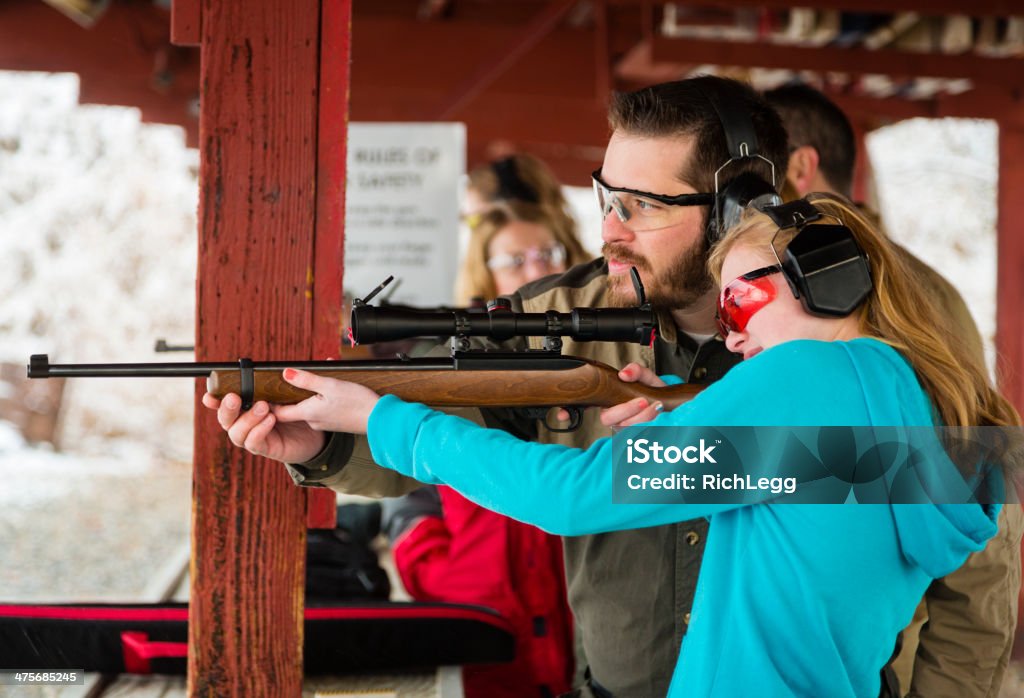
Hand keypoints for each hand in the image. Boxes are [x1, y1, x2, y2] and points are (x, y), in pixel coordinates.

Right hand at [201, 391, 326, 463]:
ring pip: (236, 433)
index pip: (225, 404)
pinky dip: (259, 431)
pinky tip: (270, 420)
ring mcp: (254, 437)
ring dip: (247, 418)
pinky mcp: (266, 449)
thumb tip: (305, 365)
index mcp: (248, 408)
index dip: (214, 400)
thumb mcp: (295, 395)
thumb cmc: (300, 413)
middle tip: (235, 397)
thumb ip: (295, 380)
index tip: (209, 395)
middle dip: (226, 408)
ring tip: (263, 407)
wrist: (316, 438)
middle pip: (225, 420)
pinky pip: (255, 443)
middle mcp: (246, 424)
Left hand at [271, 368, 380, 434]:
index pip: (278, 413)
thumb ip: (306, 380)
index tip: (264, 394)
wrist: (380, 419)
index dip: (269, 405)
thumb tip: (285, 373)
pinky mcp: (335, 422)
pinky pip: (322, 409)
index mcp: (308, 413)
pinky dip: (322, 398)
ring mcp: (325, 423)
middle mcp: (313, 421)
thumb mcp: (330, 385)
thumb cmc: (357, 403)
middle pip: (294, 408)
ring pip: (309, 407)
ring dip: (310, 393)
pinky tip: (332, 388)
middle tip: (293, 379)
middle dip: (293, 393)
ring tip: (318, 378)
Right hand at [552, 363, 667, 427]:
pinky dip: (650, 421)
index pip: (583, 406)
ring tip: (655, 405)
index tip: (563, 413)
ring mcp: (624, 427)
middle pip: (606, 419)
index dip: (570, 411)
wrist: (670, 404)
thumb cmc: (652, 390)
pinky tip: (657, 411)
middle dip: (624, 410)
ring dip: (641, 416)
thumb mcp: (644, 376)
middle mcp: (613, 416)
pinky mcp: (637, 435)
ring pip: (625, 427)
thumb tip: (624, 373)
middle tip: (641, 401)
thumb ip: (635, 370)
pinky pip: (639, 432)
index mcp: (607, 401)